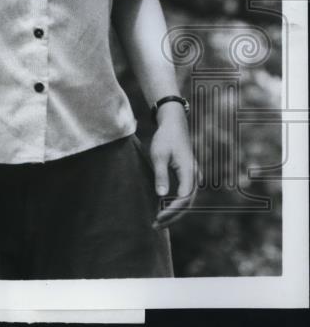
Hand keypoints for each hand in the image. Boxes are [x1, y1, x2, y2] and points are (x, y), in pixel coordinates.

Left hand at [150, 105, 197, 228]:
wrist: (174, 125)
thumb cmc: (165, 138)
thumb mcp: (159, 155)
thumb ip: (161, 175)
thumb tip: (161, 196)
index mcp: (189, 172)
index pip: (184, 199)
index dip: (172, 211)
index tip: (158, 217)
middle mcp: (194, 177)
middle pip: (187, 203)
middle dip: (172, 216)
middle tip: (155, 225)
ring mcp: (192, 177)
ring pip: (186, 201)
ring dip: (174, 212)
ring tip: (158, 222)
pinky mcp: (187, 176)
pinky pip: (183, 195)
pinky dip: (174, 204)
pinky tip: (162, 209)